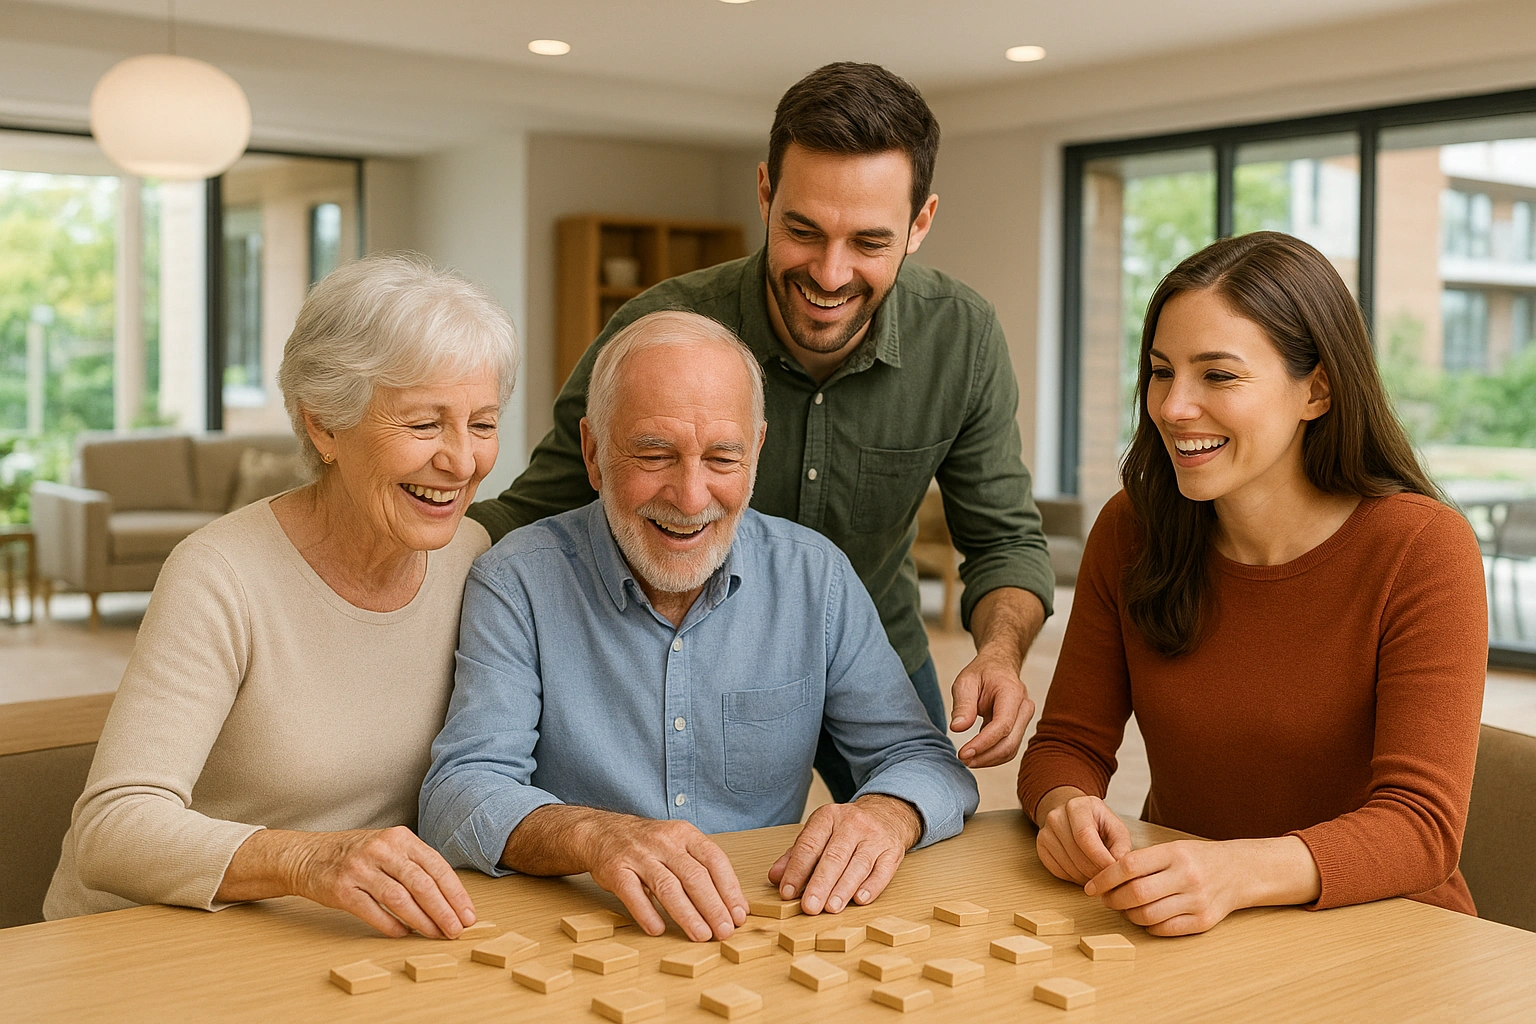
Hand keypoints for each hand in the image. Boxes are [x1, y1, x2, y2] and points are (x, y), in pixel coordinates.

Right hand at [284, 826, 477, 938]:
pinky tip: (404, 933)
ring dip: (421, 920)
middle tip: (456, 930)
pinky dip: (391, 925)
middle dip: (443, 910)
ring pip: (399, 898)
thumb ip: (416, 866)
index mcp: (400, 838)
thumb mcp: (389, 847)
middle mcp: (382, 849)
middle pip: (421, 883)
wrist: (308, 855)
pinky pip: (372, 912)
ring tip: (435, 935)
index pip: (436, 866)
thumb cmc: (357, 855)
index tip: (468, 914)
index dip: (455, 893)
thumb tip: (450, 898)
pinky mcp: (342, 889)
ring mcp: (360, 868)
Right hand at [587, 817, 747, 941]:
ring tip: (701, 935)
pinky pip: (633, 894)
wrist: (602, 832)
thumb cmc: (649, 844)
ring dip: (687, 915)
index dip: (729, 889)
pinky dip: (647, 913)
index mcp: (685, 834)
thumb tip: (733, 906)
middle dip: (713, 907)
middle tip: (725, 931)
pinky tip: (658, 930)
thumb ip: (703, 869)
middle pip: (694, 876)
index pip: (714, 861)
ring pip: (667, 887)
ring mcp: (639, 855)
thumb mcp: (679, 844)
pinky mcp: (616, 870)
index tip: (739, 915)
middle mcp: (664, 842)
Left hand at [768, 795, 921, 914]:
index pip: (809, 845)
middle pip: (834, 856)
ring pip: (858, 864)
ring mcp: (875, 837)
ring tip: (831, 908)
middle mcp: (852, 824)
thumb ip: (797, 855)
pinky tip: (860, 899)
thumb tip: (775, 877)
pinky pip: (883, 870)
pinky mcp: (893, 851)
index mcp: (828, 817)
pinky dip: (872, 886)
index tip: (787, 892)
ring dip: (843, 889)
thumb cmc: (846, 829)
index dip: (797, 870)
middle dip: (820, 883)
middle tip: (809, 906)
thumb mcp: (820, 832)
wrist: (887, 813)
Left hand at [950, 645, 1033, 766]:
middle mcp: (1024, 707)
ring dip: (988, 760)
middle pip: (1009, 742)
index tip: (963, 753)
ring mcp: (1024, 719)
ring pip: (1010, 749)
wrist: (998, 666)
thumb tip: (957, 728)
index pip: (1002, 725)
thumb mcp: (966, 682)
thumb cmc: (982, 673)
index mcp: (1012, 693)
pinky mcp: (1019, 728)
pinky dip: (992, 756)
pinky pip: (1008, 748)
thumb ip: (963, 705)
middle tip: (962, 759)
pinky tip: (975, 755)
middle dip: (985, 756)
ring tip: (966, 759)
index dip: (983, 743)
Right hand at [1034, 789, 1132, 884]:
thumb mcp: (1115, 827)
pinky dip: (1074, 878)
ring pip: (1067, 865)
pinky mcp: (1041, 848)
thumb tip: (1119, 866)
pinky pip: (1058, 870)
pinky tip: (1084, 874)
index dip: (1100, 858)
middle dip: (1095, 872)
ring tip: (1099, 877)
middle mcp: (1056, 817)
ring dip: (1086, 878)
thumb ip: (1121, 846)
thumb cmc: (1096, 821)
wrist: (1071, 815)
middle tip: (1109, 880)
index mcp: (1077, 806)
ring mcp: (1045, 832)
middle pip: (1076, 853)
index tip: (1114, 872)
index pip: (1085, 836)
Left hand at [1087, 836, 1321, 935]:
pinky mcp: (1203, 921)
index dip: (1104, 878)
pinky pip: (1164, 930)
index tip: (1091, 886)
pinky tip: (1145, 917)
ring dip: (1128, 915)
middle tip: (1105, 900)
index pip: (1128, 866)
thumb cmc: (1197, 859)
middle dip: (1112, 900)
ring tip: (1125, 908)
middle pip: (1135, 893)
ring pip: (1147, 915)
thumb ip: (1143, 861)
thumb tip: (1104, 879)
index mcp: (1174, 853)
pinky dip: (1148, 926)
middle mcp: (1186, 876)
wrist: (1239, 872)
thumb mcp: (1172, 849)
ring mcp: (1196, 900)